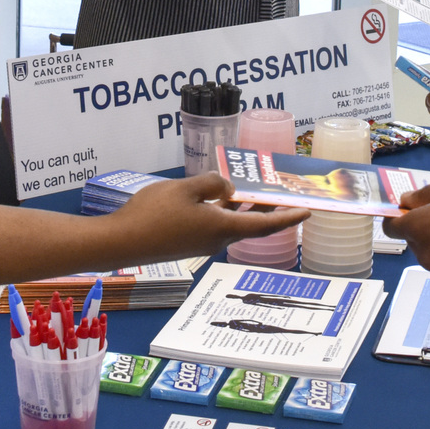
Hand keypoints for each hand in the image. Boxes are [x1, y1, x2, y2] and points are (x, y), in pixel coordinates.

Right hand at [106, 173, 310, 261]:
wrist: (122, 242)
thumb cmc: (153, 213)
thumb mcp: (186, 188)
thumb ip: (212, 184)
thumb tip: (227, 188)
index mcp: (222, 228)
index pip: (264, 225)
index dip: (288, 218)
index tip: (307, 212)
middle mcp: (217, 241)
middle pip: (250, 224)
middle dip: (267, 210)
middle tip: (282, 194)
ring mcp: (202, 244)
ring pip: (231, 224)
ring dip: (243, 209)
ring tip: (251, 190)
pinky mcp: (187, 243)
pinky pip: (214, 225)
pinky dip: (223, 212)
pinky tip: (217, 198)